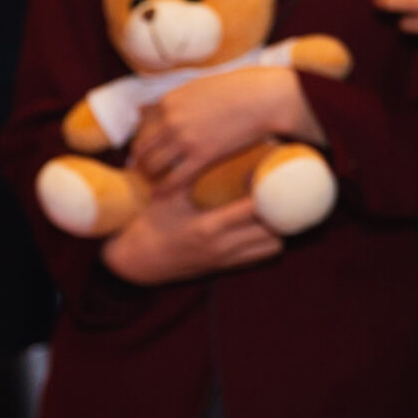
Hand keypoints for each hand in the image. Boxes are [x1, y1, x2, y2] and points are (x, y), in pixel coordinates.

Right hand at [100, 191, 283, 284]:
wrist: (138, 261)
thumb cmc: (151, 225)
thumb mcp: (168, 198)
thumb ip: (188, 177)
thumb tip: (203, 149)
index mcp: (209, 226)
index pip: (253, 210)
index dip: (267, 194)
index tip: (273, 176)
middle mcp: (223, 246)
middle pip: (272, 231)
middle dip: (279, 212)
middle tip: (279, 191)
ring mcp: (226, 260)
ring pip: (271, 247)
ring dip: (276, 229)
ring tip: (273, 209)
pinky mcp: (225, 268)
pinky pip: (259, 258)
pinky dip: (266, 243)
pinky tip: (260, 226)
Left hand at [129, 65, 320, 194]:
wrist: (262, 98)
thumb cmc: (236, 89)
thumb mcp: (198, 86)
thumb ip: (177, 98)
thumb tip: (153, 106)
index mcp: (169, 101)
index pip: (143, 126)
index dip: (143, 141)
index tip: (144, 152)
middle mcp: (170, 120)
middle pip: (143, 148)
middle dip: (141, 162)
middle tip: (143, 173)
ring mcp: (185, 139)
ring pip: (154, 165)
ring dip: (150, 177)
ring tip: (151, 186)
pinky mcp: (202, 156)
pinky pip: (175, 178)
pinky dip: (164, 189)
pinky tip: (161, 196)